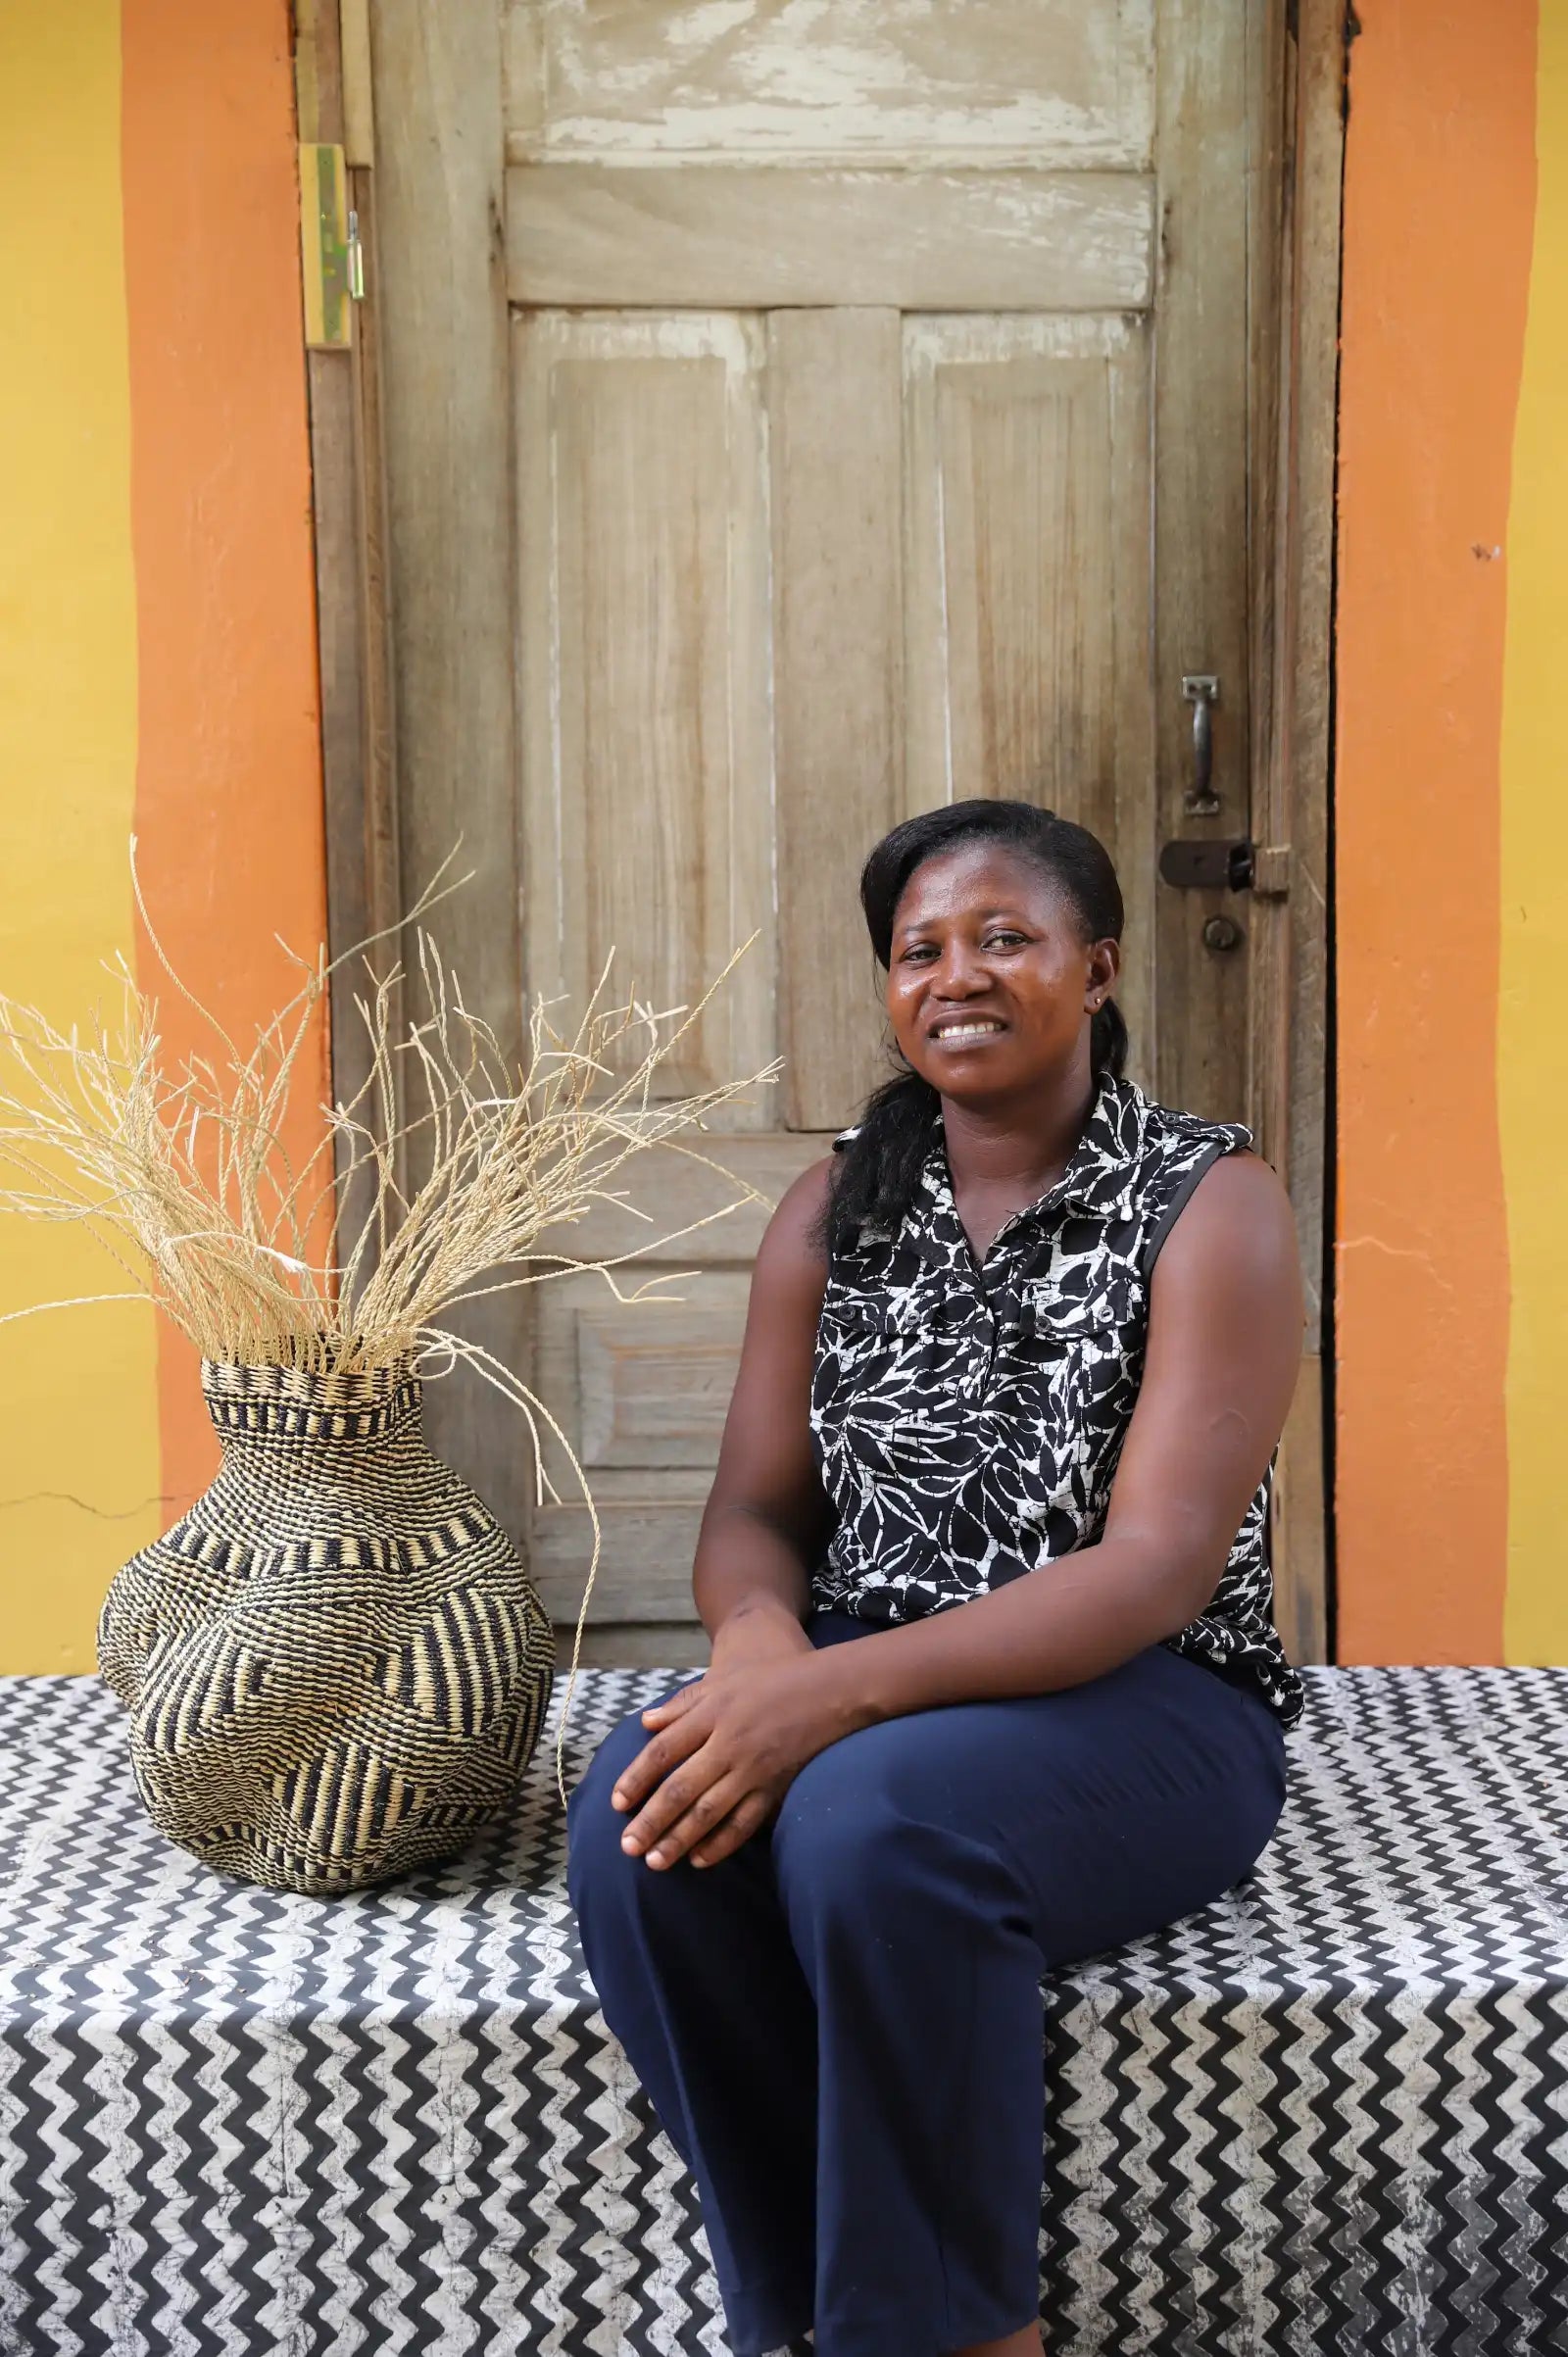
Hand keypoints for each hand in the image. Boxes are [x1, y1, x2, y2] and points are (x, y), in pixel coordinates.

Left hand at [609, 1646, 865, 1871]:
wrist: (830, 1689)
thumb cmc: (772, 1681)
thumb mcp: (722, 1681)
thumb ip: (682, 1704)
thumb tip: (645, 1722)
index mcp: (711, 1714)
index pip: (663, 1751)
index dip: (637, 1779)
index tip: (617, 1803)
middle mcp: (727, 1743)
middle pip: (680, 1788)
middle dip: (650, 1820)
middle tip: (627, 1847)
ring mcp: (753, 1768)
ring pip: (708, 1811)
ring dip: (678, 1839)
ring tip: (655, 1862)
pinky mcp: (776, 1787)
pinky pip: (745, 1822)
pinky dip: (721, 1843)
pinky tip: (700, 1860)